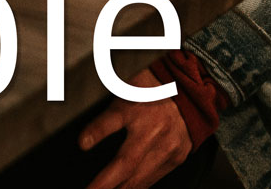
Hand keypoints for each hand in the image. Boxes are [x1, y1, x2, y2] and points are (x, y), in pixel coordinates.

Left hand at [79, 69, 191, 188]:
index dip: (94, 135)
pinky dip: (139, 187)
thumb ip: (102, 120)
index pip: (110, 124)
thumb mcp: (121, 93)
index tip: (81, 146)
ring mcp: (168, 149)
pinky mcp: (177, 158)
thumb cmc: (152, 91)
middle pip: (127, 165)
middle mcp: (154, 133)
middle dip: (106, 184)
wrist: (189, 95)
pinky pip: (155, 178)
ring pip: (142, 178)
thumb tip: (82, 142)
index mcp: (138, 111)